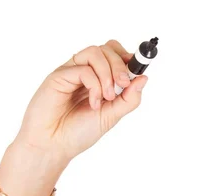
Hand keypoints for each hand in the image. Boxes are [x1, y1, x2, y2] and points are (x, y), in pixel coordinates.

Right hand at [13, 39, 148, 162]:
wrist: (53, 146)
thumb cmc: (77, 133)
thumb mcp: (112, 116)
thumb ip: (128, 99)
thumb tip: (143, 79)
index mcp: (98, 79)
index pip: (115, 54)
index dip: (128, 59)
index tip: (137, 72)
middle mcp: (85, 72)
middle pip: (107, 48)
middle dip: (120, 66)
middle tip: (123, 86)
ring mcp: (71, 72)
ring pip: (95, 52)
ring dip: (108, 73)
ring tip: (107, 97)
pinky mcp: (59, 76)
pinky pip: (83, 69)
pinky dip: (94, 86)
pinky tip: (93, 103)